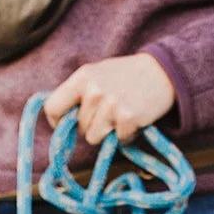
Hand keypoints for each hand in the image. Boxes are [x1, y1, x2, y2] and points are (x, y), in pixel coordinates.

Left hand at [44, 54, 175, 144]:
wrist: (161, 72)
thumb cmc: (125, 76)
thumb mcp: (96, 75)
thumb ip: (77, 93)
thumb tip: (57, 119)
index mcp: (82, 77)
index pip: (52, 106)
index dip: (57, 121)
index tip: (66, 124)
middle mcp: (94, 91)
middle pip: (79, 127)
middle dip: (92, 126)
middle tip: (109, 112)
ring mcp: (111, 105)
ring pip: (94, 137)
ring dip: (108, 132)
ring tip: (120, 115)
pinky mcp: (128, 118)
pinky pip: (118, 140)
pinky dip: (126, 135)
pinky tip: (133, 119)